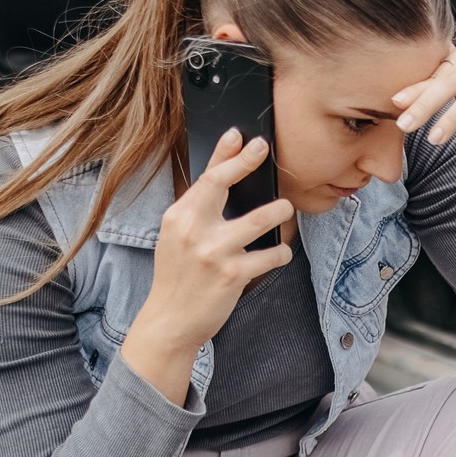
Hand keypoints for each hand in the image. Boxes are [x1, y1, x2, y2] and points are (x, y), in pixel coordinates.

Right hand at [123, 128, 293, 403]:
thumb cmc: (178, 275)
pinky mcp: (233, 275)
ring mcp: (213, 253)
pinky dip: (280, 253)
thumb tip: (224, 172)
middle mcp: (192, 230)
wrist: (170, 321)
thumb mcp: (178, 236)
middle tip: (265, 149)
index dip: (225, 153)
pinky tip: (279, 253)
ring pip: (258, 220)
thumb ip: (199, 207)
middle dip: (246, 162)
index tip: (241, 136)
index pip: (205, 177)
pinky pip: (270, 255)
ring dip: (278, 211)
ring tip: (285, 208)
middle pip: (222, 184)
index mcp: (177, 217)